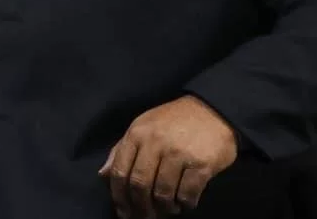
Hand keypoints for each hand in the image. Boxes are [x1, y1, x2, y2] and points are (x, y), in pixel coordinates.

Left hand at [99, 95, 238, 217]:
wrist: (212, 110)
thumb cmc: (173, 121)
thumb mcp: (142, 127)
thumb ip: (122, 149)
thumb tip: (103, 174)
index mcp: (137, 134)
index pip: (120, 171)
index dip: (119, 196)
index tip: (122, 211)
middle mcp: (155, 143)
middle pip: (139, 185)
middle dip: (140, 206)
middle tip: (145, 217)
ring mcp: (179, 153)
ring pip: (163, 193)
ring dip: (165, 207)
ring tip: (168, 208)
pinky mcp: (201, 164)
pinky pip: (187, 194)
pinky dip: (185, 204)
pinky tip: (185, 202)